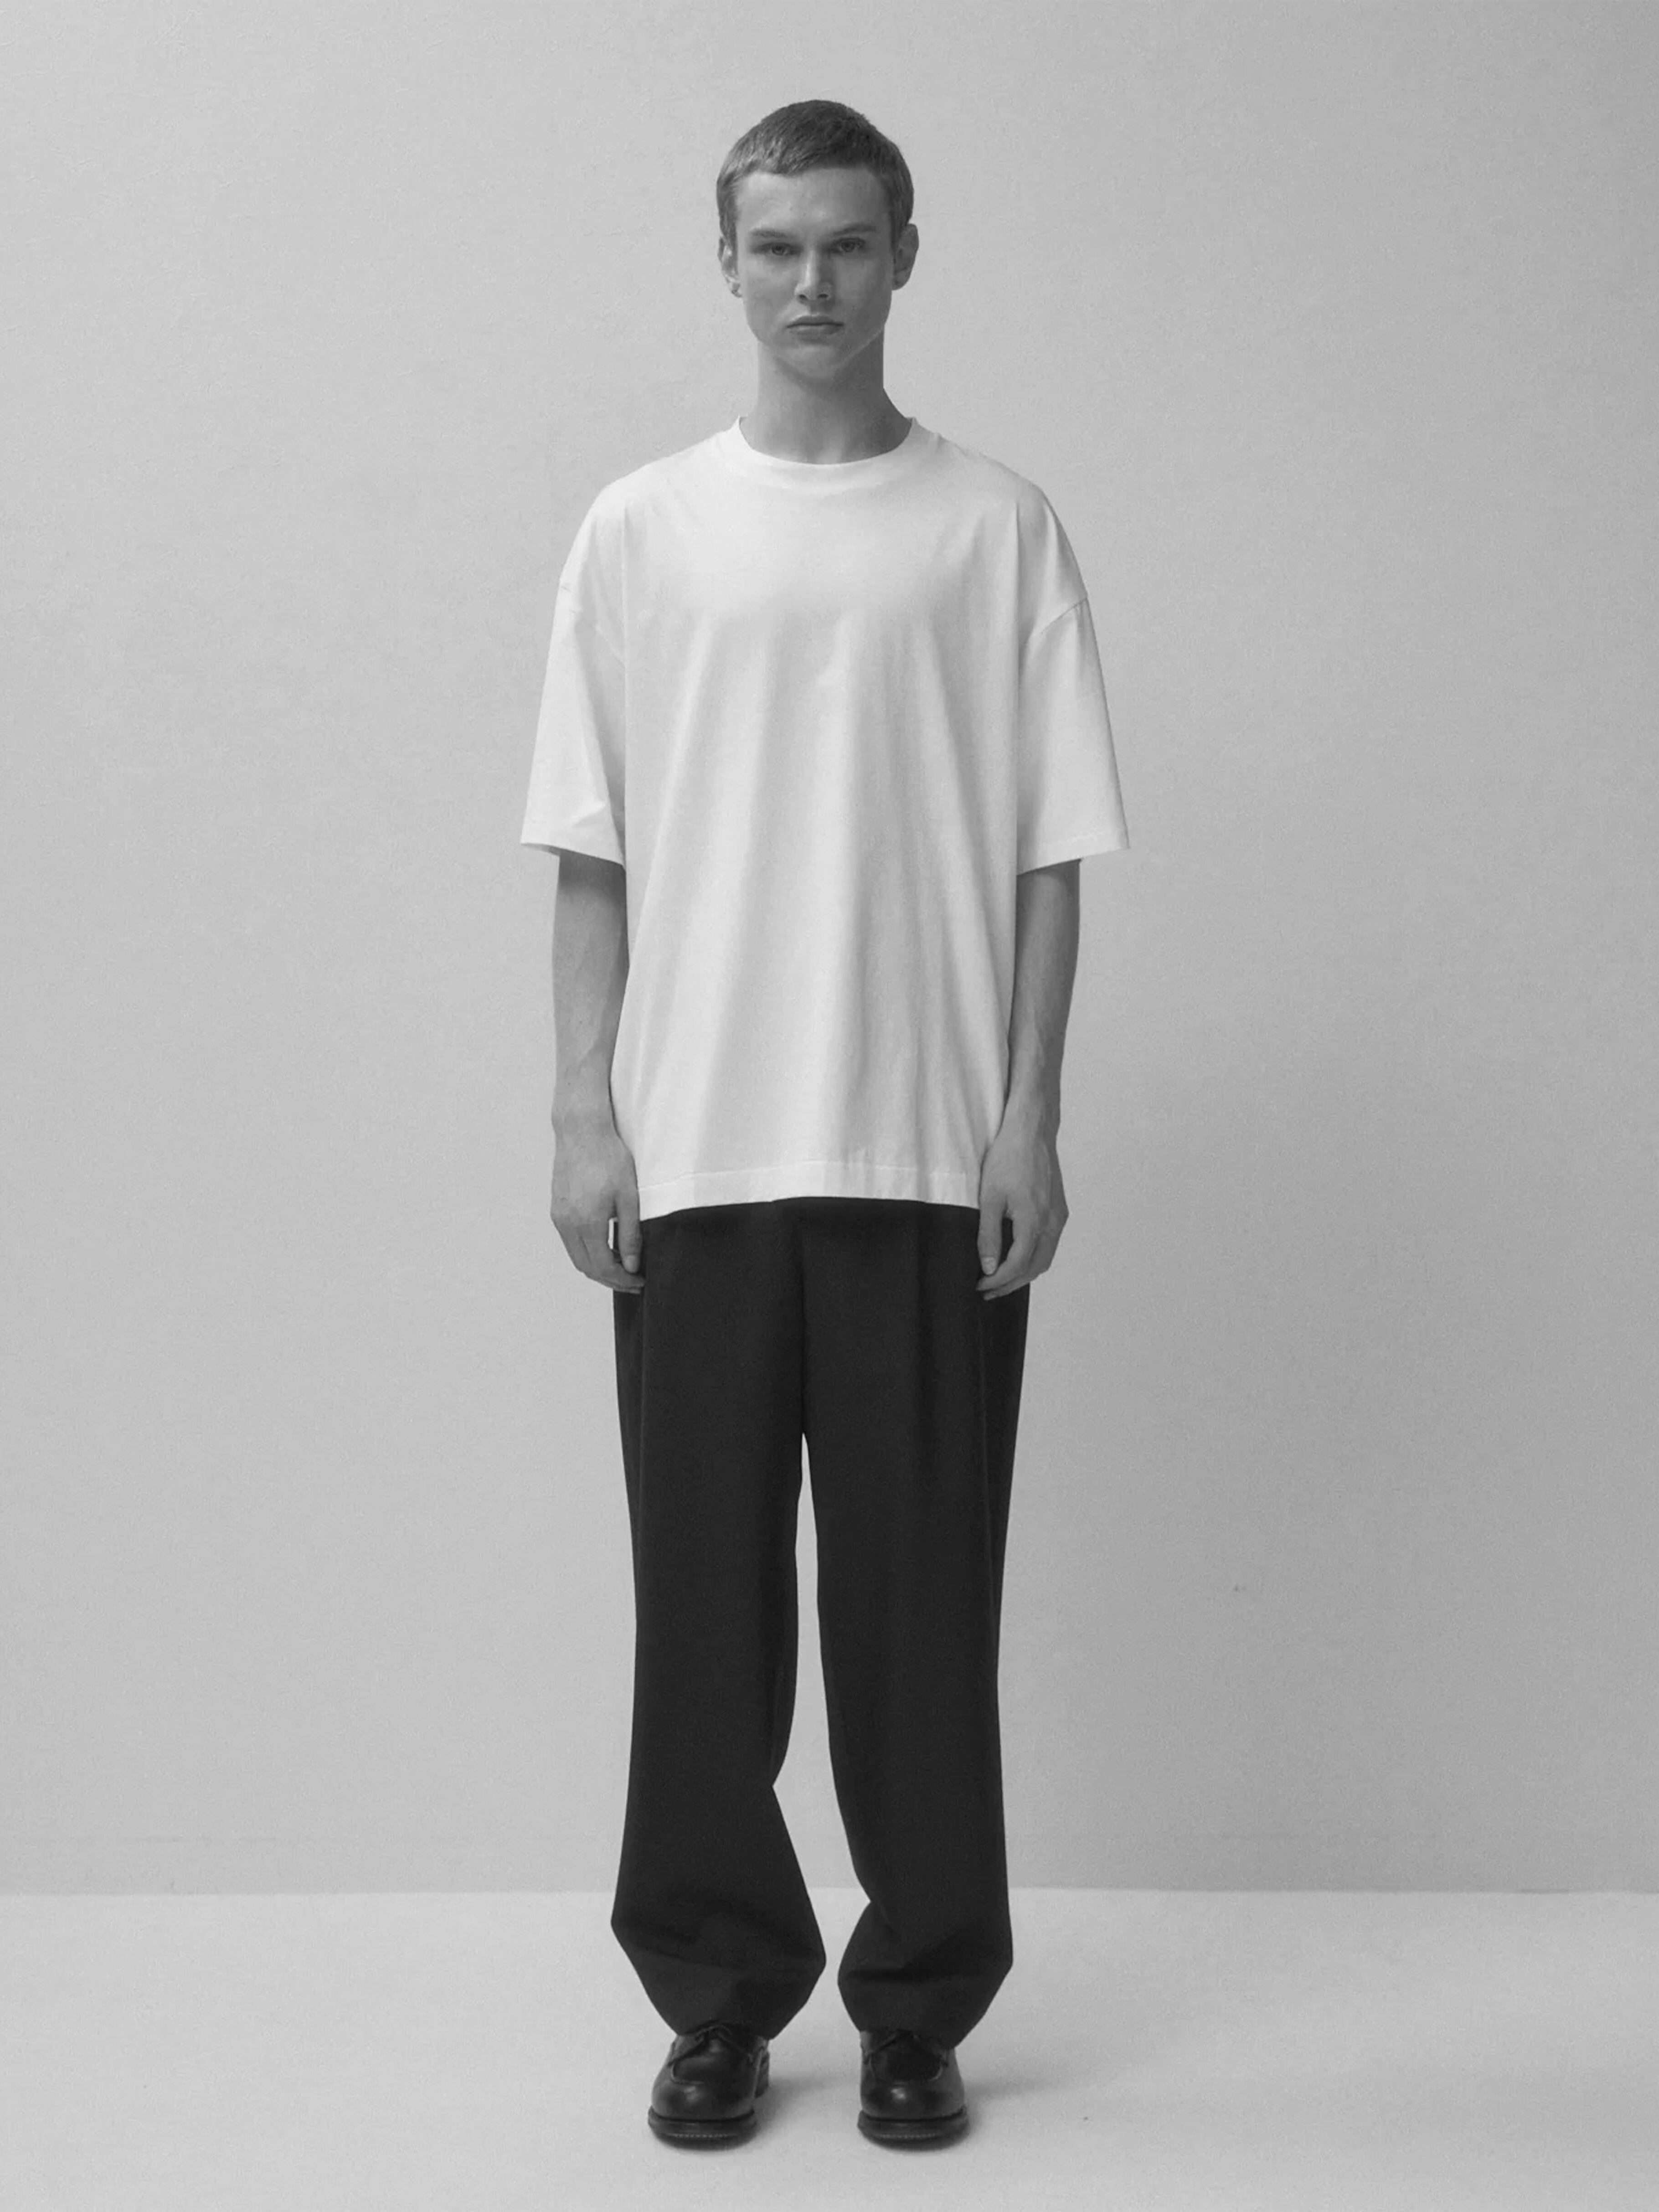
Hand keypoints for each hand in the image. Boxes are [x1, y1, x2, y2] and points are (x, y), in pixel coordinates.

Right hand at [550, 1115, 644, 1291]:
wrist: (582, 1131)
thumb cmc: (609, 1159)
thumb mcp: (629, 1198)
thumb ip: (630, 1235)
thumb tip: (632, 1266)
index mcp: (586, 1223)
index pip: (603, 1267)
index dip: (623, 1280)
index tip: (640, 1282)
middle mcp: (567, 1224)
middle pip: (586, 1267)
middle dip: (611, 1279)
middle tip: (633, 1281)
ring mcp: (559, 1217)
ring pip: (576, 1256)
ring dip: (598, 1267)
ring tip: (622, 1267)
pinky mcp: (556, 1209)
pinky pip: (570, 1241)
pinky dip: (587, 1252)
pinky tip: (605, 1246)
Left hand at [977, 1110, 1066, 1298]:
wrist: (1032, 1131)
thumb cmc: (1008, 1158)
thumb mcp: (990, 1198)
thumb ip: (989, 1236)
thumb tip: (989, 1268)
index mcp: (1034, 1222)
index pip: (1017, 1265)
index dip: (998, 1281)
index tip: (980, 1286)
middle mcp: (1052, 1223)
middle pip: (1036, 1268)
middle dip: (1012, 1283)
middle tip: (989, 1291)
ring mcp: (1059, 1216)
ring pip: (1046, 1257)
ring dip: (1024, 1272)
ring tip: (1001, 1278)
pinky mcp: (1059, 1208)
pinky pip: (1050, 1243)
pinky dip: (1034, 1256)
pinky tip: (1018, 1255)